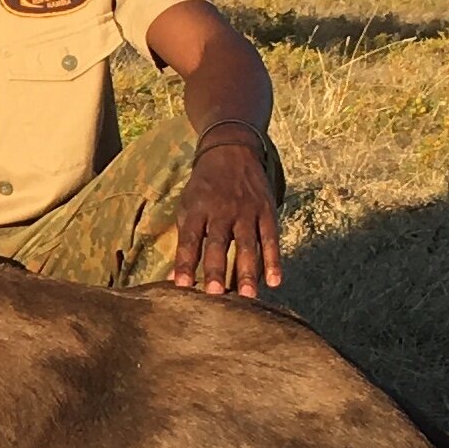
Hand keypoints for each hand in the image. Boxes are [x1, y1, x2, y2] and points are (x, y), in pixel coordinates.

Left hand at [172, 140, 281, 297]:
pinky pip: (270, 239)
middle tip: (215, 294)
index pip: (190, 239)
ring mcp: (246, 211)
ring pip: (247, 244)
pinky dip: (273, 260)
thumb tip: (173, 278)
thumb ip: (185, 241)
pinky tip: (275, 282)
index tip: (180, 286)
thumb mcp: (188, 206)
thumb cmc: (204, 188)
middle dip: (217, 268)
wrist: (231, 151)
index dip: (185, 262)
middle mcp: (222, 210)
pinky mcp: (266, 211)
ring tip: (247, 296)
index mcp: (197, 209)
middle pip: (219, 243)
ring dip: (248, 271)